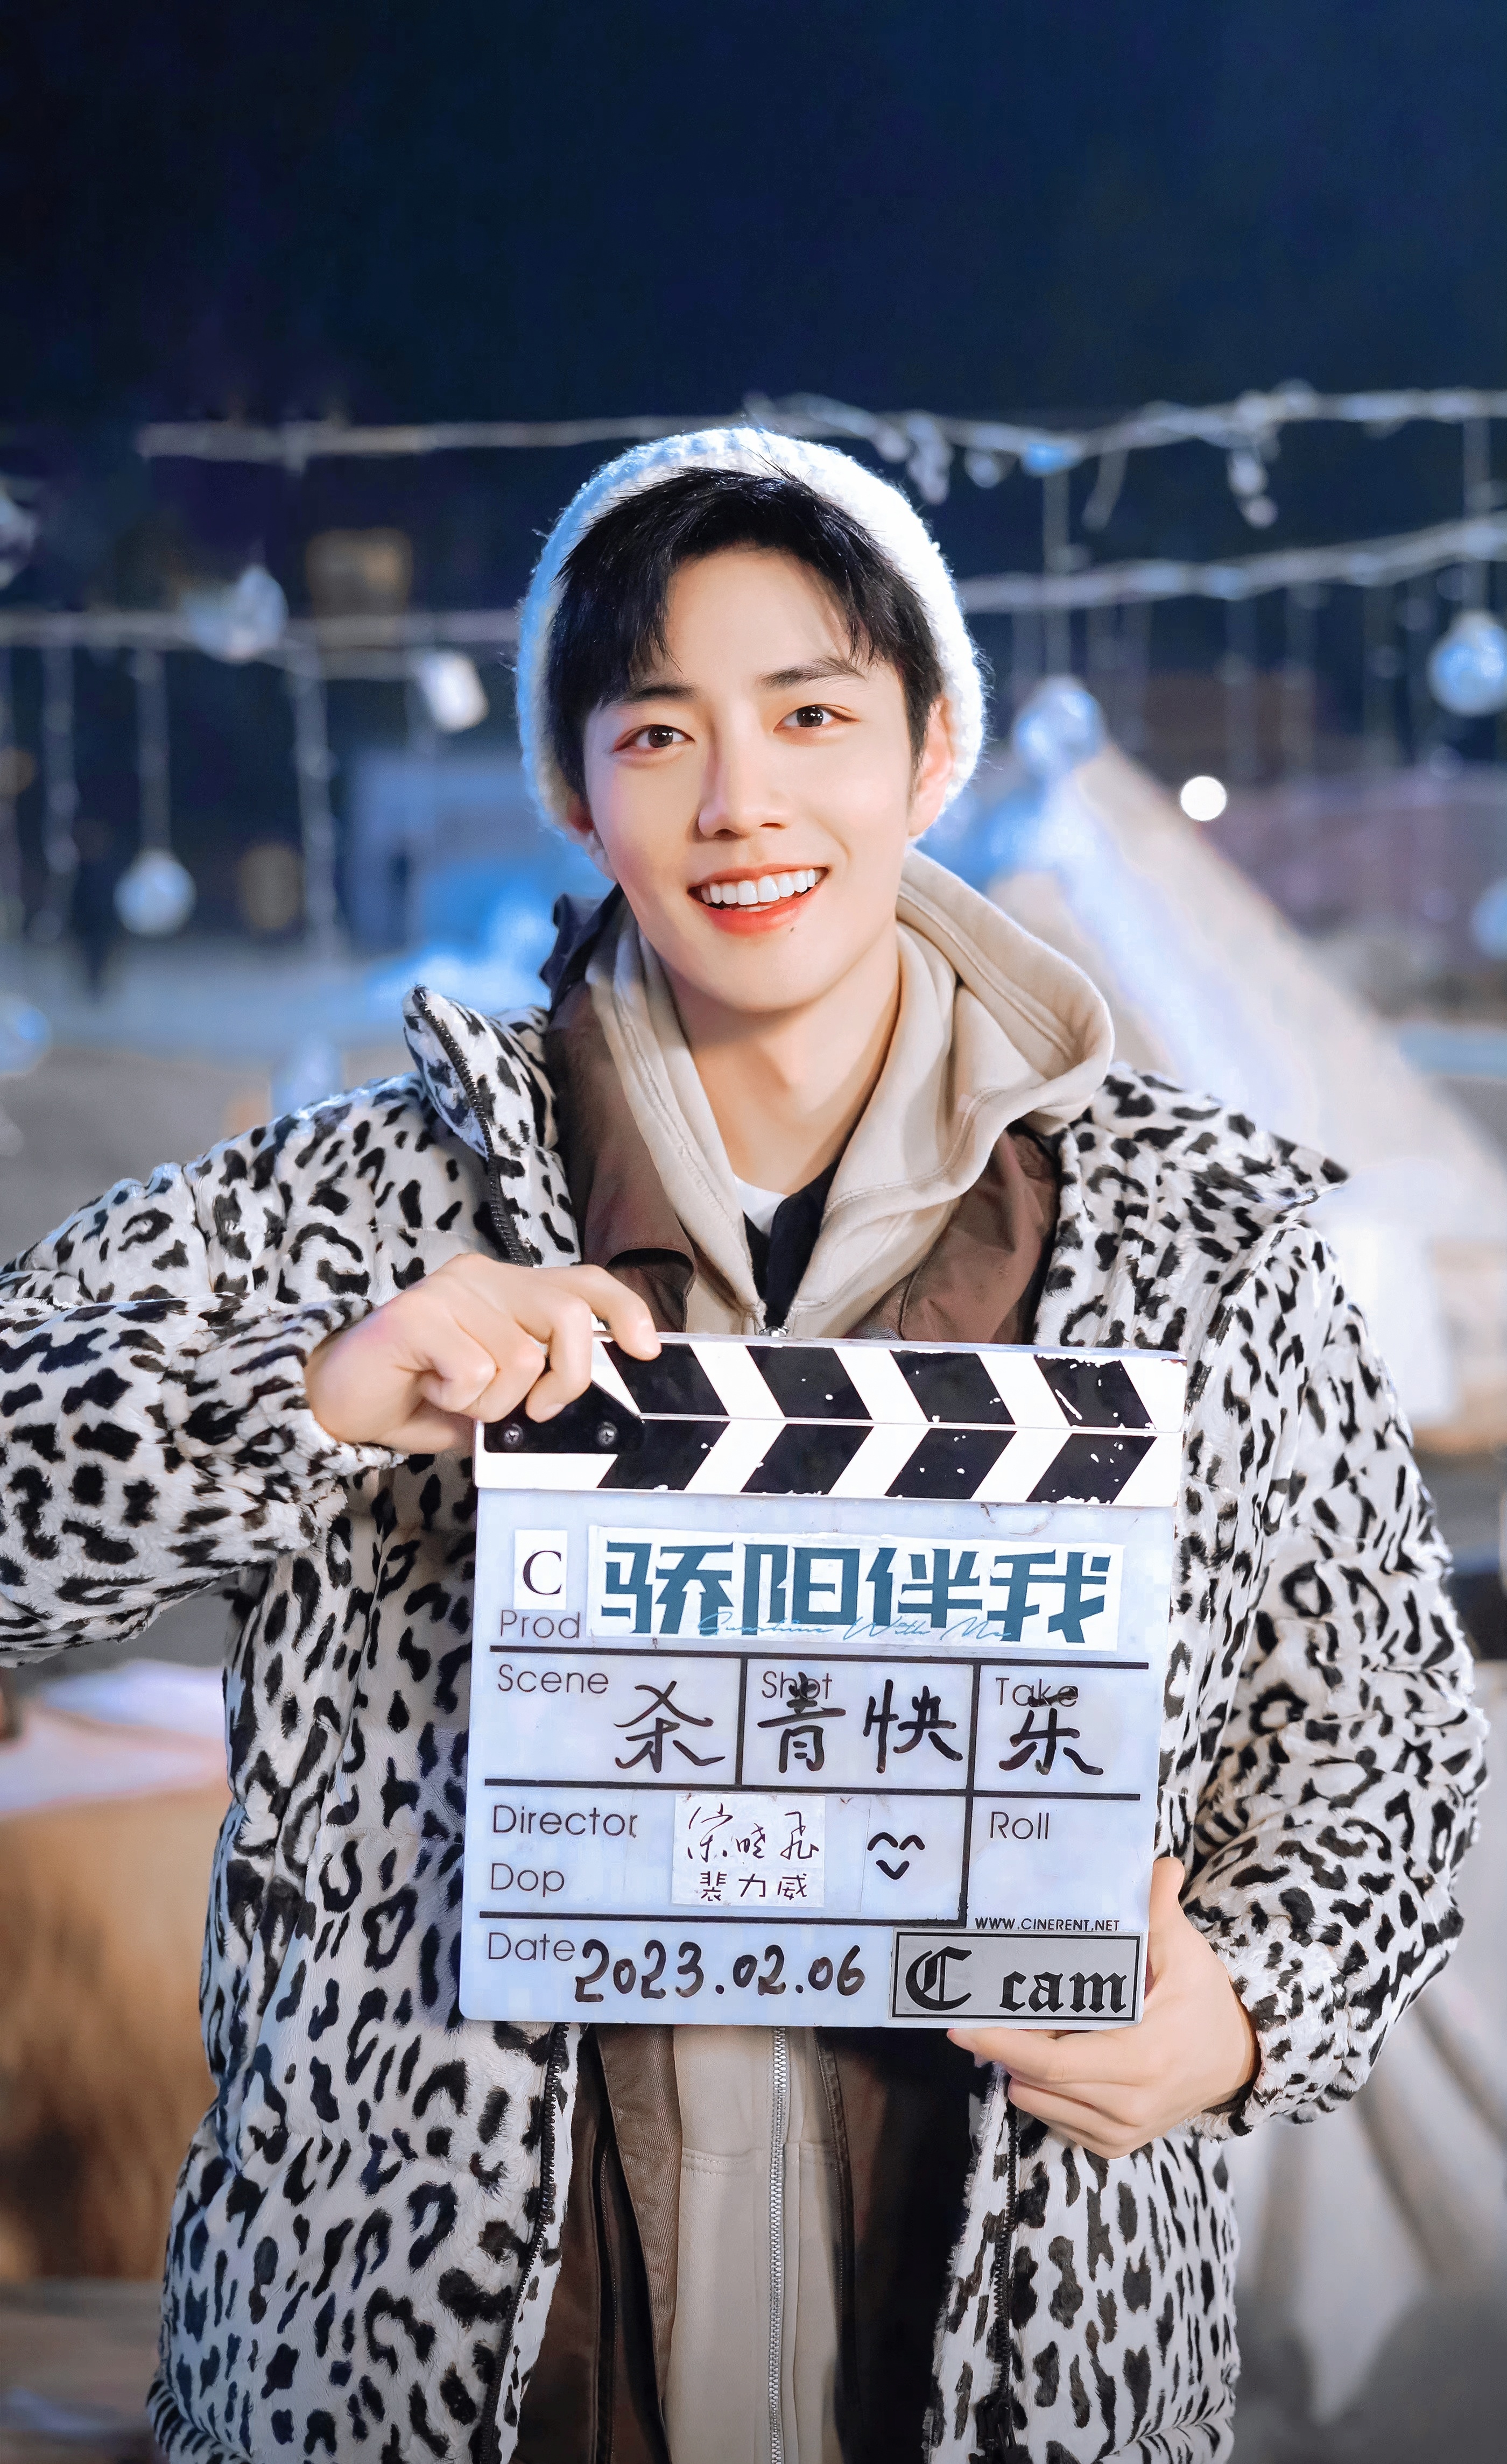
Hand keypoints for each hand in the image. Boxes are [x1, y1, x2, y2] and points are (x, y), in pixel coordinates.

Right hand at [304, 1259, 658, 1453]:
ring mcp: (448, 1291)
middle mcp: (482, 1276)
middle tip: (534, 1412)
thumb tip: (592, 1400)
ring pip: (522, 1358)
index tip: (646, 1349)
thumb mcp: (496, 1392)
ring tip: (456, 1398)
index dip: (624, 1310)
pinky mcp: (416, 1315)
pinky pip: (475, 1371)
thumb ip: (538, 1381)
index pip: (584, 1281)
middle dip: (566, 1379)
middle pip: (568, 1316)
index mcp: (507, 1287)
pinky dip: (460, 1401)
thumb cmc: (420, 1395)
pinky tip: (430, 1390)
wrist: (337, 1401)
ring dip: (495, 1403)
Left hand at [948, 1859, 1258, 2158]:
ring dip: (1019, 2070)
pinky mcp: (1117, 2144)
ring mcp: (1122, 2132)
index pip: (1052, 2061)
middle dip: (1002, 2049)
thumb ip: (1160, 1910)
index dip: (1003, 2043)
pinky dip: (1043, 2093)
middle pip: (1039, 2083)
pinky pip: (1059, 2122)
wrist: (1236, 2058)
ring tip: (1013, 2031)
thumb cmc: (1202, 1999)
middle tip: (973, 2016)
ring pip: (1042, 2104)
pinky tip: (1046, 2060)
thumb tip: (1160, 1865)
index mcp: (1141, 2059)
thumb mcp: (1185, 1952)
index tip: (960, 2024)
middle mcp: (1129, 2105)